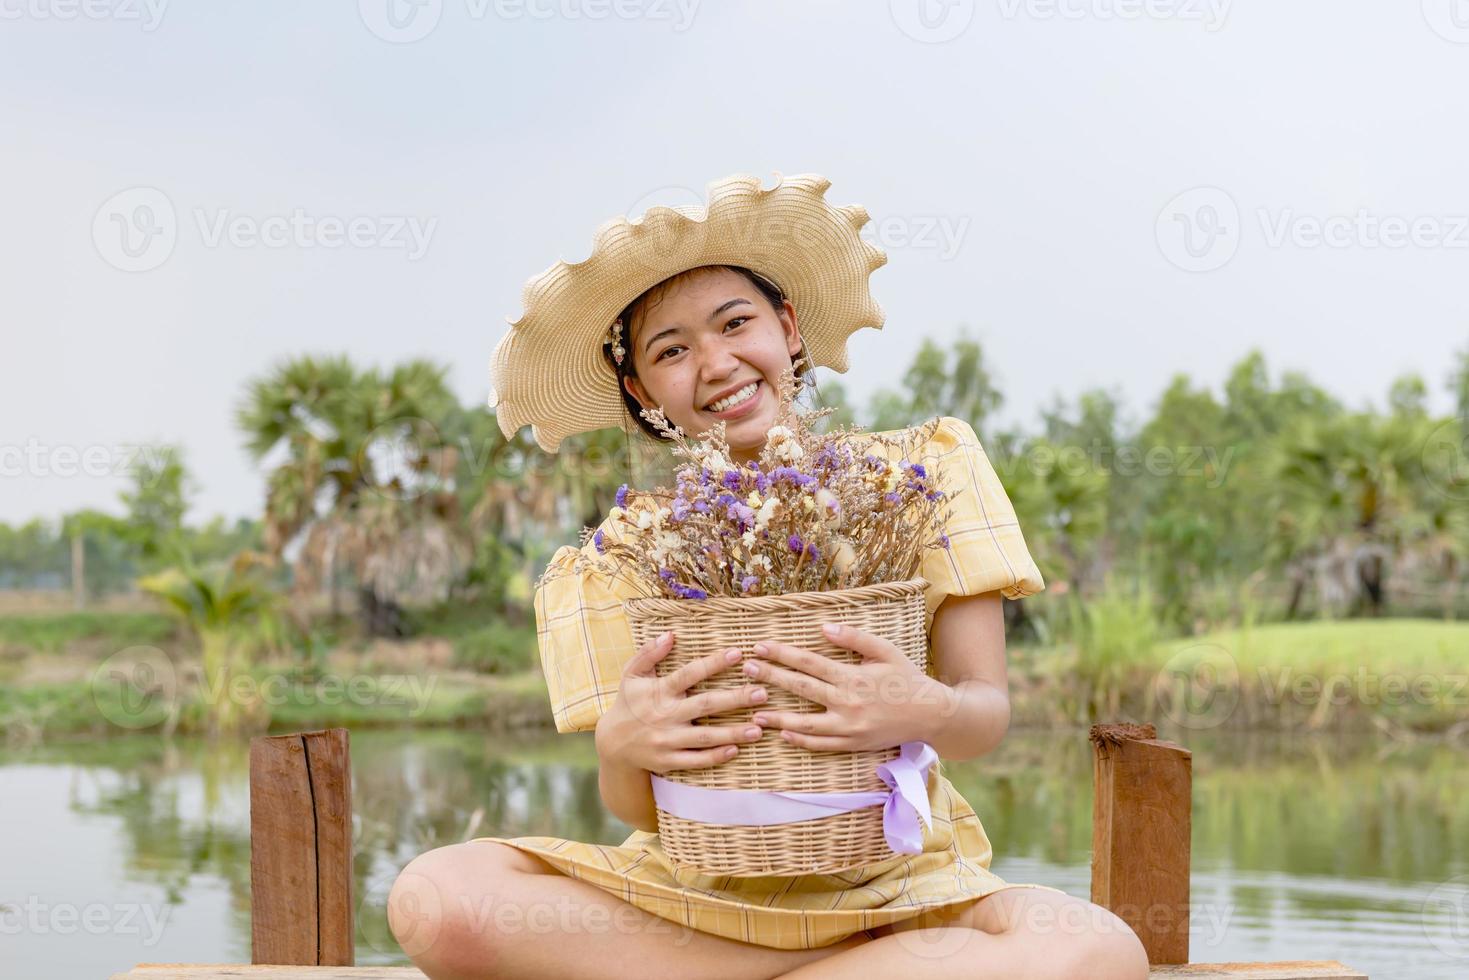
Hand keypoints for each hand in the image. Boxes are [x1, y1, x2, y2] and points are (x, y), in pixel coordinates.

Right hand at [595, 630, 770, 775]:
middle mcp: (665, 716)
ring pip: (705, 737)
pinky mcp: (669, 761)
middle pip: (705, 706)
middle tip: (762, 693)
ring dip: (733, 732)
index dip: (714, 663)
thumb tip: (670, 634)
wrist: (612, 744)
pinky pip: (696, 760)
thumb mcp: (632, 674)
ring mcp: (667, 741)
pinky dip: (715, 756)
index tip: (738, 653)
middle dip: (735, 699)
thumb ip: (649, 653)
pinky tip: (736, 750)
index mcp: (659, 691)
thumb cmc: (628, 703)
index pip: (689, 674)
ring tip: (759, 728)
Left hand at [740, 622, 953, 752]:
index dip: (782, 654)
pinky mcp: (853, 744)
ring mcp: (848, 727)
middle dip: (771, 677)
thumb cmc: (906, 678)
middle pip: (801, 688)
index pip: (809, 662)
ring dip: (777, 716)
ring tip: (753, 710)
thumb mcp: (885, 651)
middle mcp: (847, 703)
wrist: (931, 714)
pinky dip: (800, 740)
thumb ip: (854, 637)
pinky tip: (782, 734)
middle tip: (746, 669)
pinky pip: (821, 745)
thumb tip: (823, 627)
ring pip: (805, 723)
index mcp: (852, 677)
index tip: (760, 646)